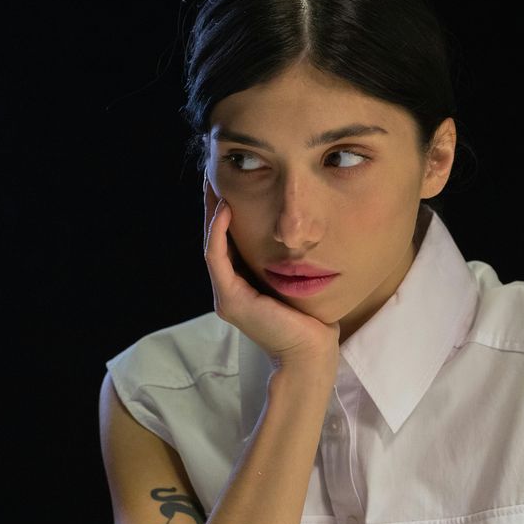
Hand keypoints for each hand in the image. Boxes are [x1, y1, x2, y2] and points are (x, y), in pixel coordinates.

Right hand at [203, 177, 340, 376]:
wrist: (312, 351)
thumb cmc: (312, 319)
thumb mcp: (297, 281)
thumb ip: (287, 261)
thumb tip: (298, 232)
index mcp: (243, 285)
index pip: (228, 241)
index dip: (225, 212)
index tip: (229, 181)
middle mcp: (229, 289)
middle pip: (215, 238)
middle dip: (213, 205)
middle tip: (213, 172)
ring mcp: (227, 295)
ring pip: (212, 244)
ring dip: (211, 212)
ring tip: (214, 182)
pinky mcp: (231, 300)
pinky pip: (217, 258)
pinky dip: (219, 232)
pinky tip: (226, 209)